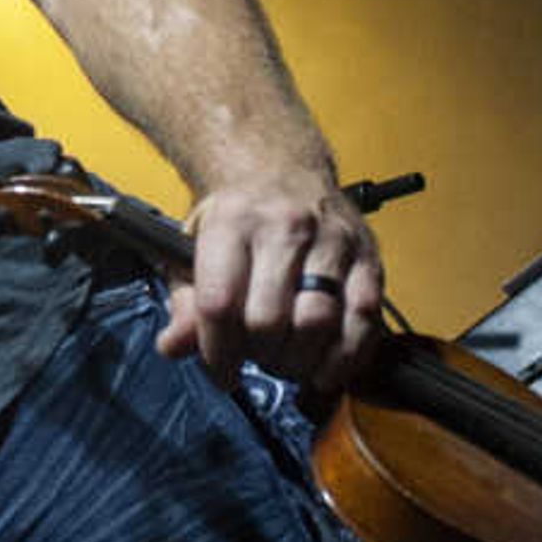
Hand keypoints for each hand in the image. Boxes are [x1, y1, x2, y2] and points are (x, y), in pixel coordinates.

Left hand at [158, 169, 384, 393]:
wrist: (280, 168)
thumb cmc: (236, 216)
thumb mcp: (192, 247)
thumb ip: (184, 302)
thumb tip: (174, 346)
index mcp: (232, 223)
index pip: (220, 304)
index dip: (217, 352)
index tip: (221, 373)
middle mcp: (284, 228)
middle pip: (269, 320)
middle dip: (258, 355)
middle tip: (256, 358)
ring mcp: (330, 241)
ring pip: (318, 322)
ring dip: (300, 360)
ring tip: (286, 361)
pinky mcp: (367, 257)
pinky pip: (365, 318)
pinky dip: (347, 355)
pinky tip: (327, 367)